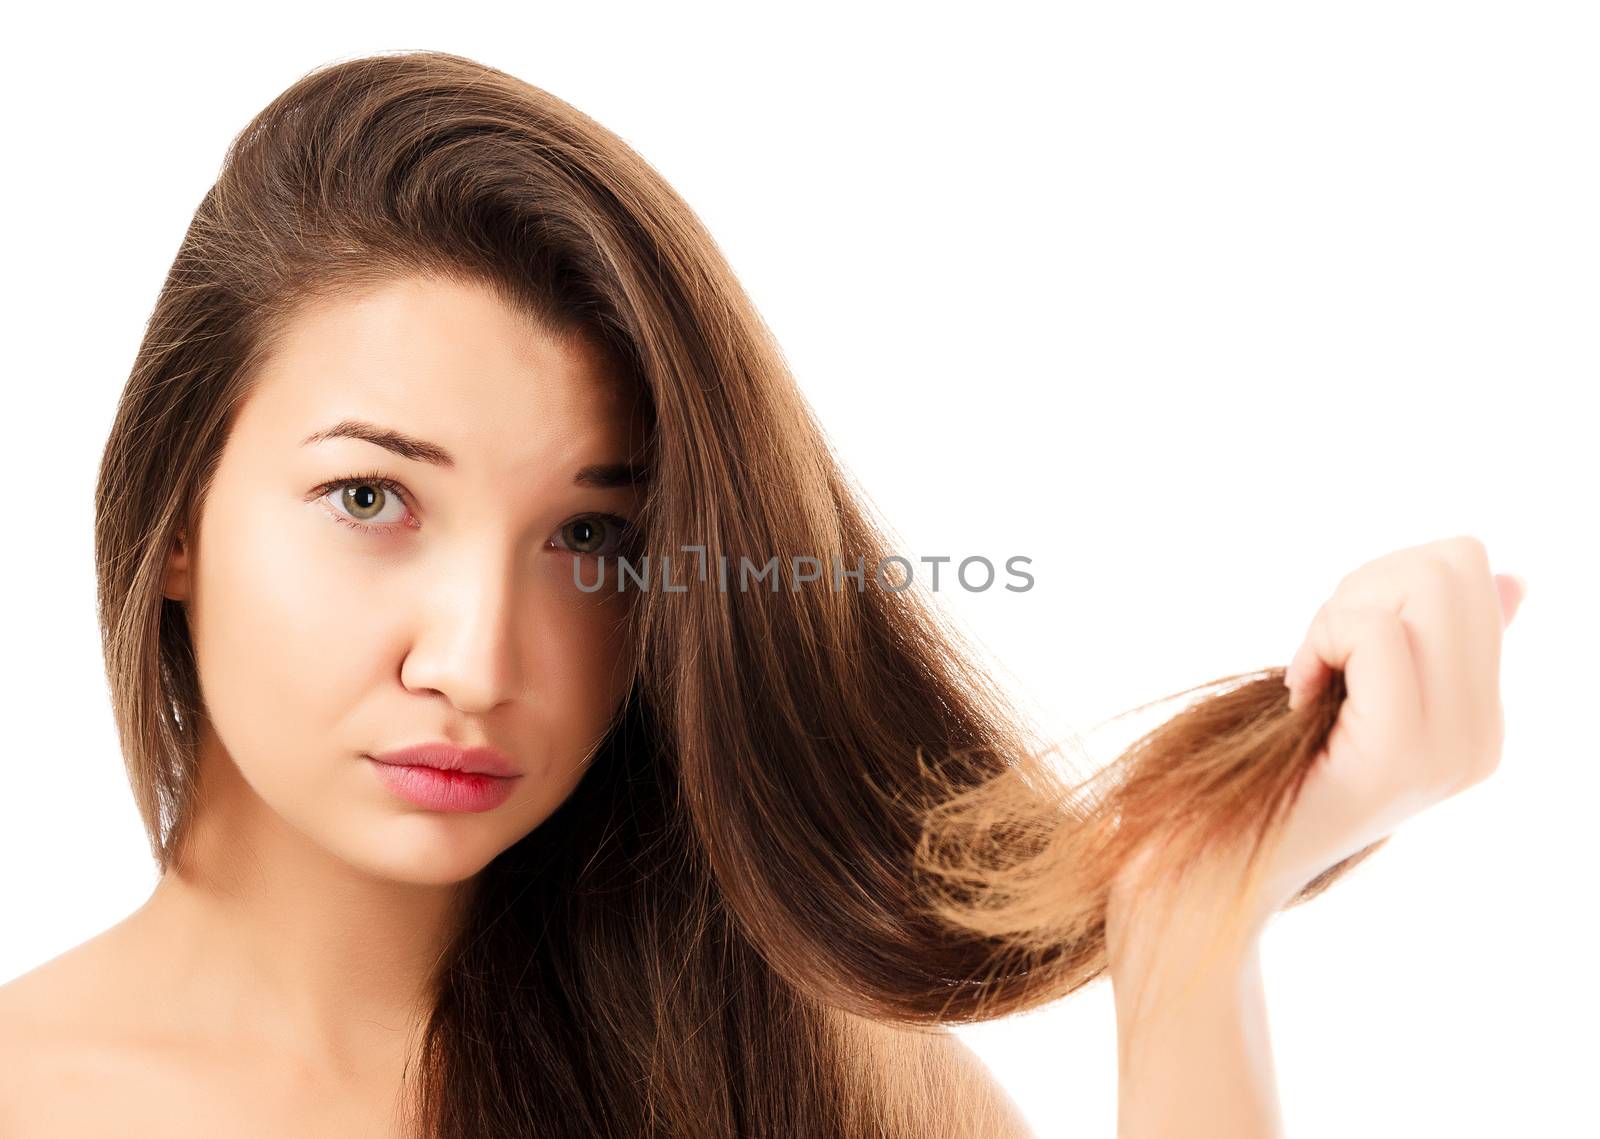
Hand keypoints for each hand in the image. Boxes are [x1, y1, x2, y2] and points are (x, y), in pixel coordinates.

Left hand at [1262, 535, 1524, 912]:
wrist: (1219, 856)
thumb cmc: (1271, 764)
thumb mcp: (1355, 686)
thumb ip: (1430, 637)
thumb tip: (1511, 579)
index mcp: (1480, 716)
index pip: (1469, 568)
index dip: (1383, 581)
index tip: (1341, 647)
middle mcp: (1483, 735)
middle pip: (1451, 563)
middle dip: (1365, 586)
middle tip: (1323, 657)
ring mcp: (1453, 748)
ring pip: (1421, 585)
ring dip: (1339, 616)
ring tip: (1314, 679)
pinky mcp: (1404, 751)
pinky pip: (1375, 633)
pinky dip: (1322, 642)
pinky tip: (1302, 696)